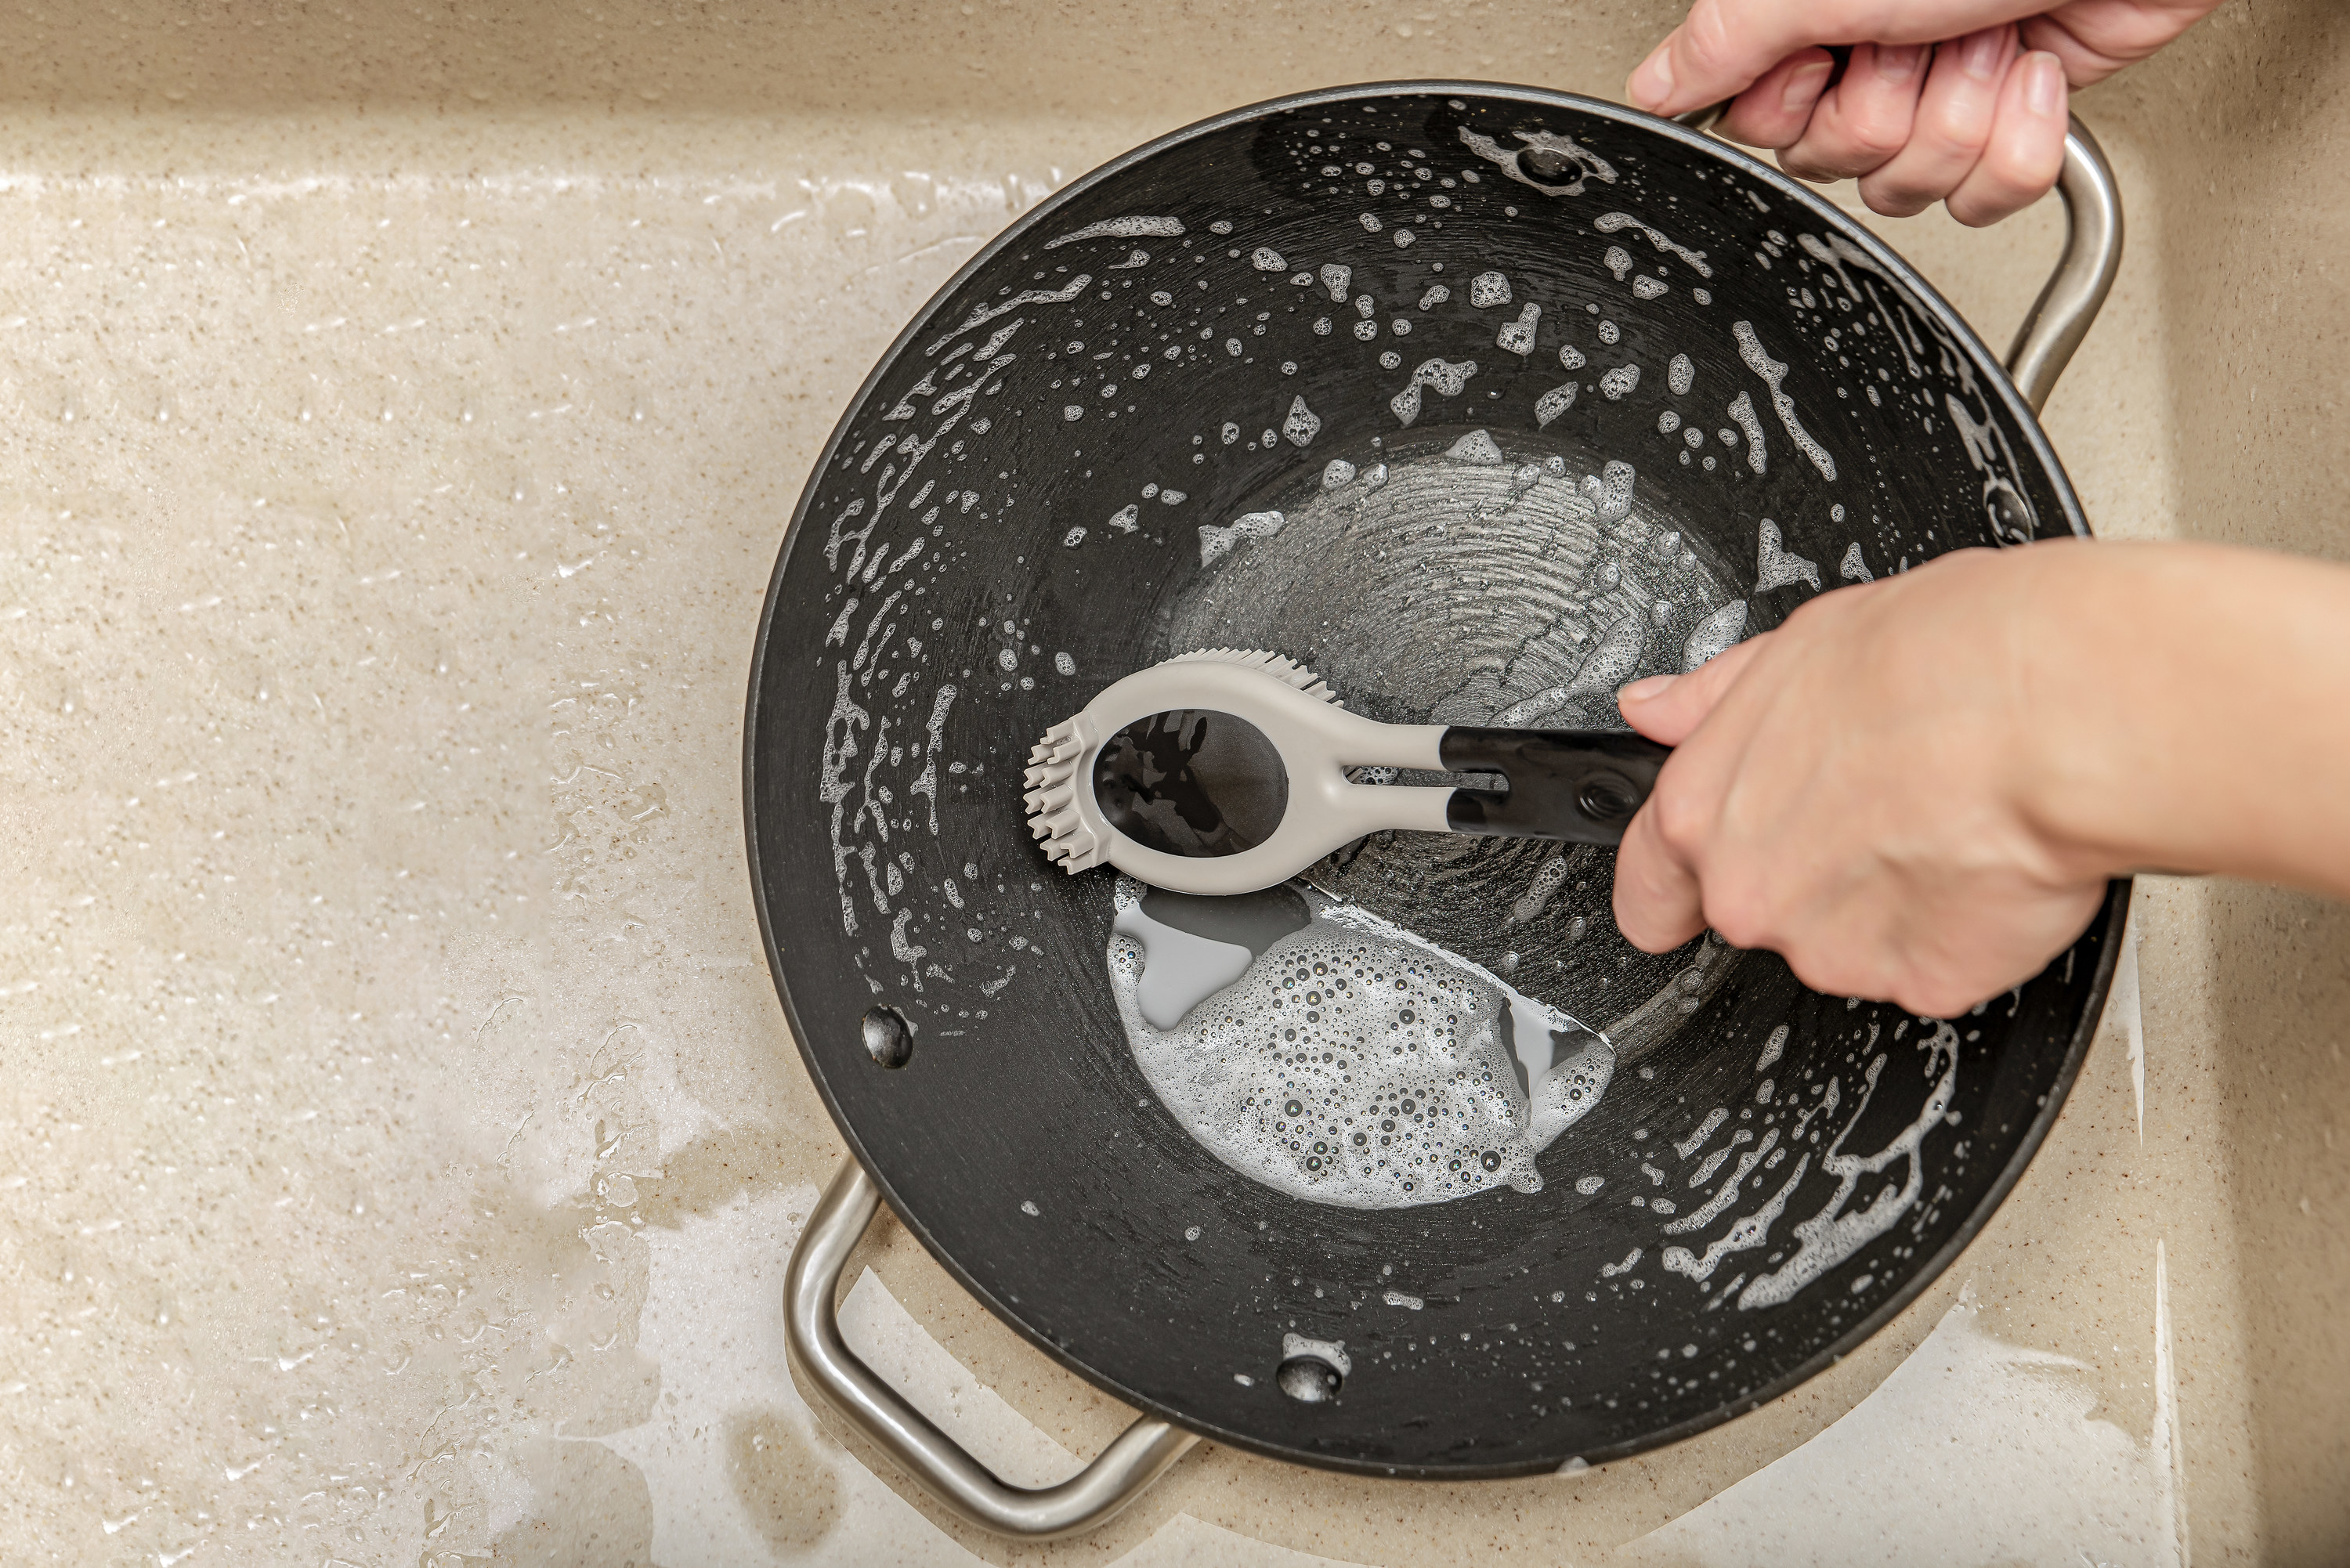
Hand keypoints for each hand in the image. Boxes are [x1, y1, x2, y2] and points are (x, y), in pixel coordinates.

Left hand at [1608, 541, 2349, 1016]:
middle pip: (1760, 909)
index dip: (1669, 890)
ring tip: (1947, 816)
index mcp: (1703, 810)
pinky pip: (1931, 966)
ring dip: (1890, 898)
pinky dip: (1961, 929)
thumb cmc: (1944, 659)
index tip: (1685, 893)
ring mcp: (1834, 948)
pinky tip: (1986, 861)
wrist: (2059, 710)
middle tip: (1880, 806)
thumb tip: (1655, 707)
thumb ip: (1713, 697)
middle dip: (1810, 872)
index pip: (1648, 886)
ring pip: (1847, 939)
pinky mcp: (1922, 982)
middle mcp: (1751, 893)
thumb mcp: (1800, 644)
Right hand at [1626, 1, 2222, 224]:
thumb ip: (1724, 40)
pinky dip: (2023, 139)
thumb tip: (1652, 90)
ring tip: (1990, 38)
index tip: (1837, 51)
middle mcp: (1871, 53)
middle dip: (1896, 110)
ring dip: (1965, 116)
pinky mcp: (2016, 120)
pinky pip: (1988, 198)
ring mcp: (1945, 89)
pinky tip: (2034, 70)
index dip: (1803, 106)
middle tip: (1925, 36)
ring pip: (1913, 189)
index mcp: (1811, 19)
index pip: (1761, 126)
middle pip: (1838, 166)